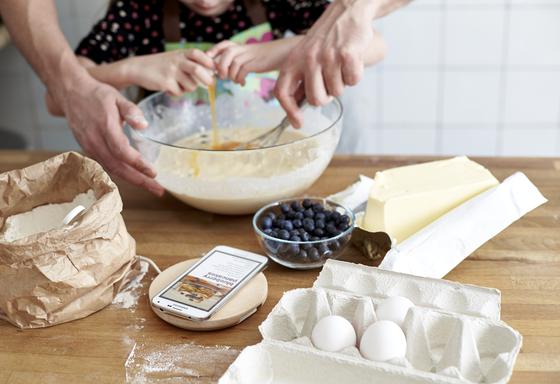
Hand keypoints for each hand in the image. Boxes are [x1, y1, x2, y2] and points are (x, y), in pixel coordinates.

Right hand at [47, 70, 164, 195]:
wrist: (70, 93)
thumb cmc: (96, 95)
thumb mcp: (117, 97)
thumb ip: (131, 111)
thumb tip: (144, 125)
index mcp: (105, 127)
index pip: (122, 152)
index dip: (138, 164)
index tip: (154, 173)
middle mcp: (95, 141)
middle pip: (118, 167)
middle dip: (139, 180)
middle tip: (158, 190)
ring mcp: (90, 147)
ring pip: (112, 169)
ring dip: (132, 180)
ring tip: (150, 186)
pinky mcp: (88, 149)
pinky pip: (106, 165)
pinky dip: (121, 174)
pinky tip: (134, 177)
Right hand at [124, 49, 214, 94]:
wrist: (137, 68)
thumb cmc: (160, 65)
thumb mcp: (175, 59)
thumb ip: (190, 63)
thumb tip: (211, 72)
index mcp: (180, 53)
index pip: (198, 54)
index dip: (208, 61)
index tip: (214, 69)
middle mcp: (176, 61)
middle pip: (197, 70)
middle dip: (207, 80)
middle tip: (211, 84)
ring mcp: (171, 71)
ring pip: (190, 85)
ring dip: (188, 89)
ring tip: (179, 85)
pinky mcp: (165, 82)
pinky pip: (179, 92)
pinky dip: (177, 93)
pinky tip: (168, 89)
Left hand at [208, 39, 298, 84]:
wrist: (285, 55)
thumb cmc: (269, 59)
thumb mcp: (254, 57)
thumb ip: (242, 62)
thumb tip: (228, 73)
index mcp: (243, 47)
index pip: (225, 44)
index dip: (215, 50)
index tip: (209, 59)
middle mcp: (246, 49)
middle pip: (227, 52)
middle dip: (220, 65)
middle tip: (222, 76)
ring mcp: (252, 55)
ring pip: (234, 62)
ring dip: (231, 74)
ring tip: (235, 81)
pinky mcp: (257, 63)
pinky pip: (243, 70)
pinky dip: (240, 78)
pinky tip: (243, 83)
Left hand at [275, 0, 378, 126]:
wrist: (346, 13)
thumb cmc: (325, 39)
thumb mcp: (304, 55)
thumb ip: (300, 79)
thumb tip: (297, 109)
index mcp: (293, 61)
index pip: (282, 92)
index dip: (289, 111)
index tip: (298, 123)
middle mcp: (308, 60)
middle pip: (316, 99)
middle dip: (326, 97)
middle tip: (330, 84)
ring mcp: (327, 57)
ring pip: (337, 92)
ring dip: (342, 83)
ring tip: (341, 66)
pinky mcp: (347, 54)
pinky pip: (353, 81)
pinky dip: (355, 75)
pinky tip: (352, 61)